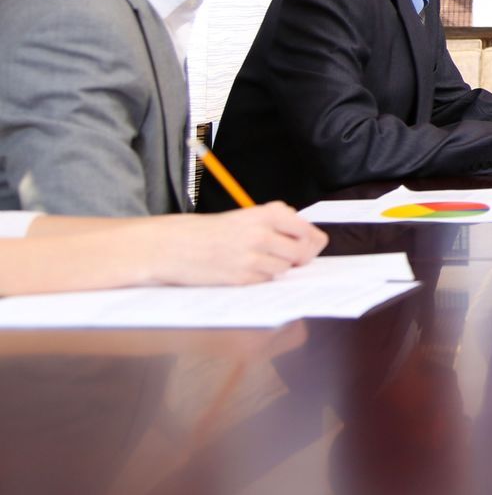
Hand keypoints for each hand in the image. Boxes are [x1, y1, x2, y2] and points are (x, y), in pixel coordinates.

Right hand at [135, 203, 328, 286]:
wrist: (174, 245)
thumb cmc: (212, 230)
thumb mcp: (249, 217)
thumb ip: (280, 225)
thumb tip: (314, 242)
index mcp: (268, 214)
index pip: (309, 232)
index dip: (310, 242)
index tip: (305, 245)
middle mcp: (263, 234)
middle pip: (302, 253)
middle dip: (298, 257)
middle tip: (283, 256)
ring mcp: (252, 257)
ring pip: (285, 269)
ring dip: (277, 268)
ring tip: (256, 259)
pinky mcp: (241, 277)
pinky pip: (266, 281)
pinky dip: (260, 278)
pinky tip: (244, 269)